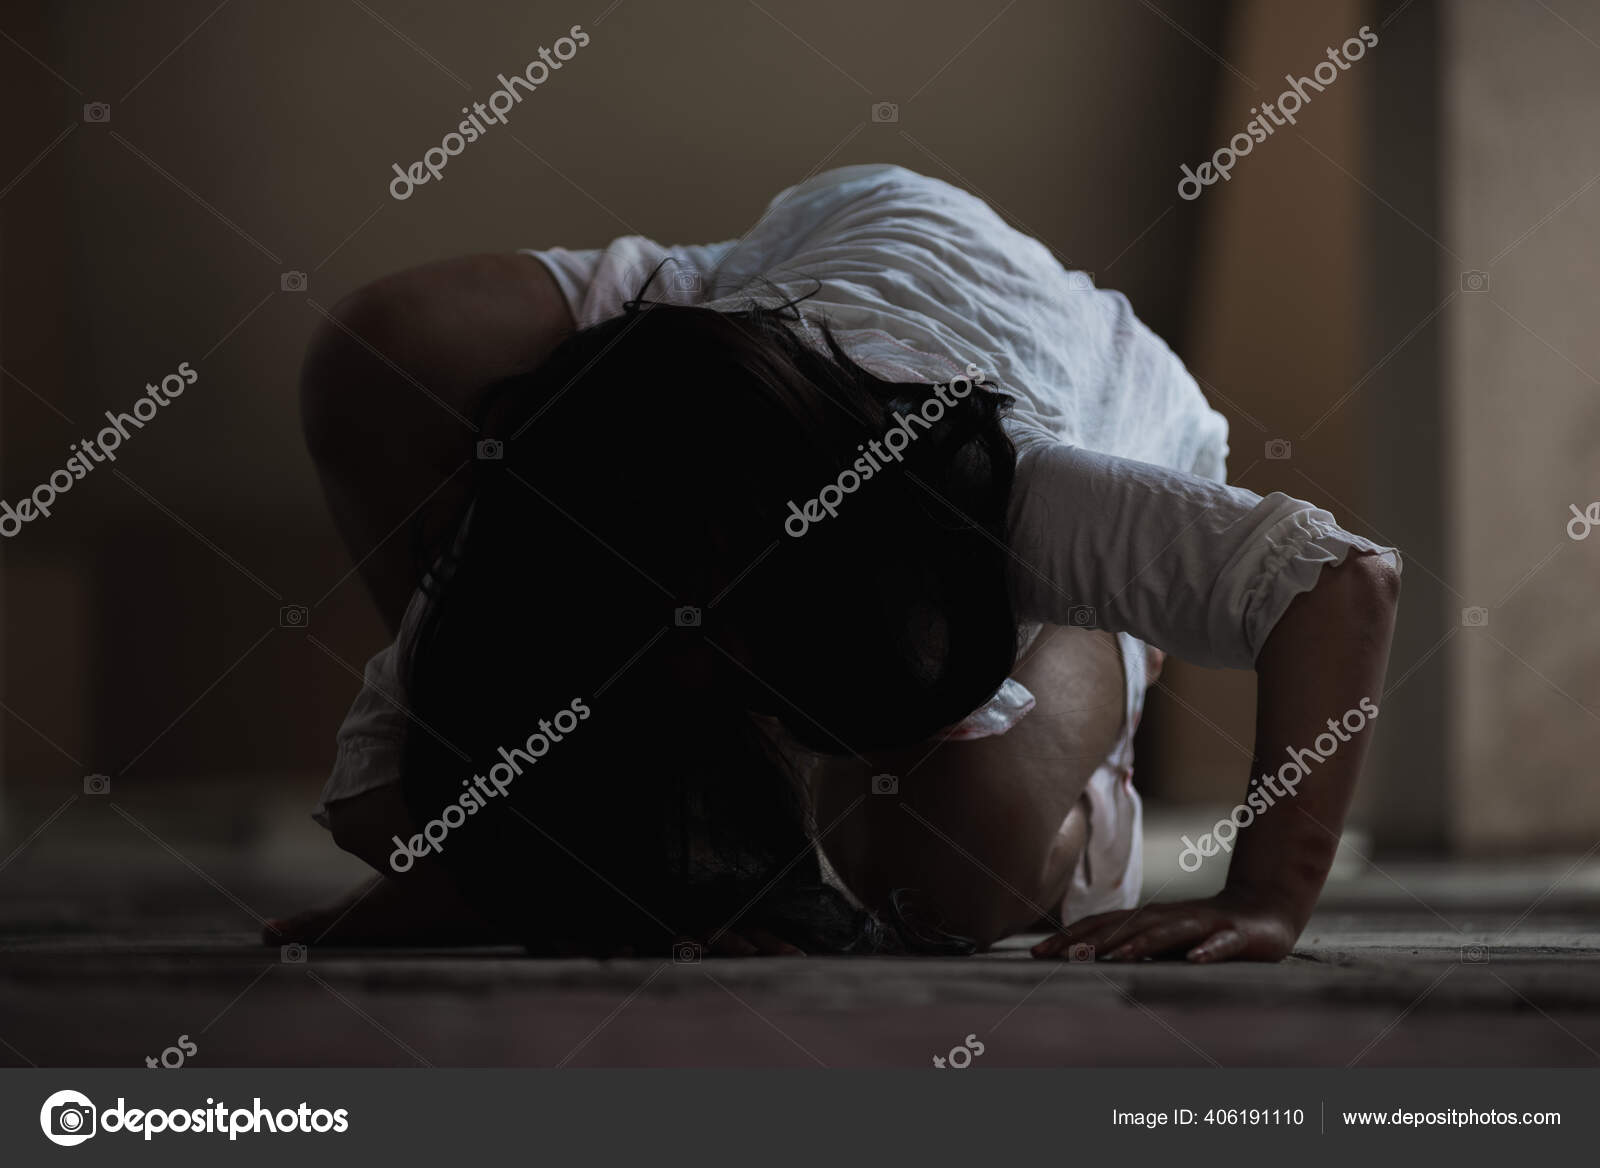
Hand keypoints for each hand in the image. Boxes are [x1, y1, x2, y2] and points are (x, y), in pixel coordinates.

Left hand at [1030, 890, 1298, 962]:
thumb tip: (1080, 958)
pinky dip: (1207, 950)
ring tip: (1117, 958)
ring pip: (1168, 933)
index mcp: (1148, 918)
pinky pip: (1221, 943)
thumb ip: (1128, 944)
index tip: (1036, 953)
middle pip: (1126, 927)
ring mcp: (1203, 924)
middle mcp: (1169, 916)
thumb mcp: (1162, 938)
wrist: (1266, 909)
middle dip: (1093, 941)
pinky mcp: (1236, 936)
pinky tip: (1195, 959)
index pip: (1101, 925)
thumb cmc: (1206, 929)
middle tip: (1063, 957)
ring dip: (1141, 944)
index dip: (1068, 937)